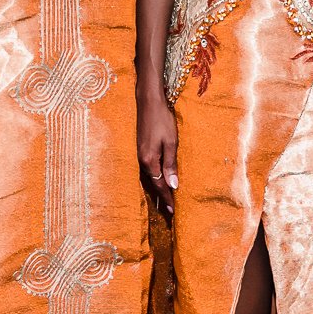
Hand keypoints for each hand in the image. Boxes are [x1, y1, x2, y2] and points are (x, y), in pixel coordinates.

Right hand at [138, 94, 178, 214]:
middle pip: (152, 184)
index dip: (167, 198)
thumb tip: (173, 186)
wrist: (148, 101)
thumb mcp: (171, 142)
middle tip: (169, 211)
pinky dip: (153, 178)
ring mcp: (139, 154)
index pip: (159, 185)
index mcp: (149, 160)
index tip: (173, 212)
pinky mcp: (140, 148)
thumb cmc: (162, 120)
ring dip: (157, 188)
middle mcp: (142, 160)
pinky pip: (147, 169)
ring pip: (149, 177)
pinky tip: (158, 179)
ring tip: (165, 198)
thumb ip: (171, 164)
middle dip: (161, 196)